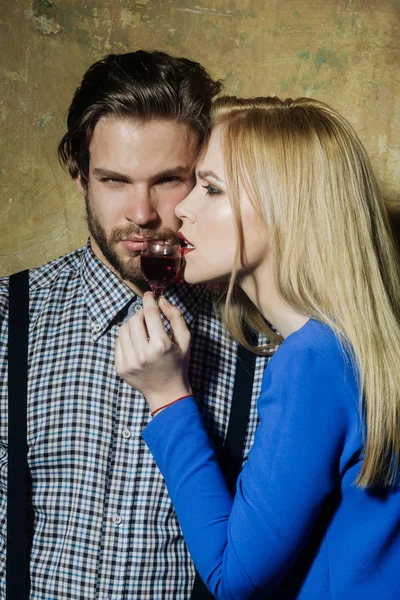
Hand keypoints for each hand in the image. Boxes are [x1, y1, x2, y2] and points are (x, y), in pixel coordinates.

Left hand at [115, 292, 191, 412]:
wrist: (167, 393)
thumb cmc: (179, 364)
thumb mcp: (185, 340)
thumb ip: (175, 317)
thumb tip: (161, 300)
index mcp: (161, 345)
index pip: (150, 313)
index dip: (148, 300)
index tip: (148, 295)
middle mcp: (143, 354)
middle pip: (134, 319)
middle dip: (141, 313)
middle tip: (147, 316)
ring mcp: (129, 362)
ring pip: (123, 329)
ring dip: (132, 324)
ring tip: (141, 329)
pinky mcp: (121, 368)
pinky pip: (118, 343)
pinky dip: (125, 337)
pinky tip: (135, 341)